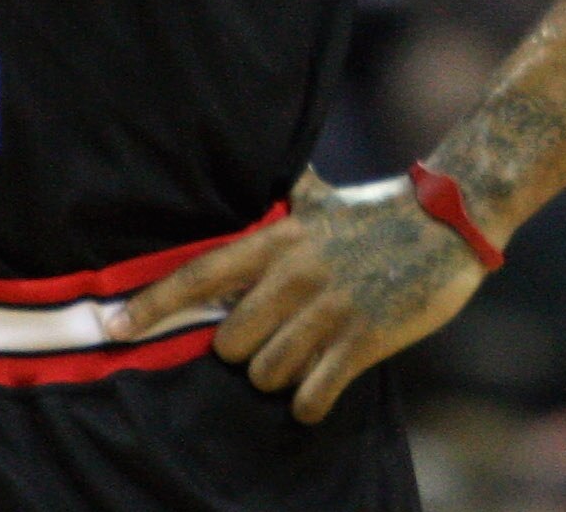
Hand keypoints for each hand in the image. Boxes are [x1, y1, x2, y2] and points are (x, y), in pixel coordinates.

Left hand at [105, 169, 481, 421]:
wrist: (451, 221)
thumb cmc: (381, 211)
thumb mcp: (321, 200)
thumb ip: (284, 198)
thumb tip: (254, 165)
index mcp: (279, 241)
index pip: (199, 275)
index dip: (152, 305)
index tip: (114, 328)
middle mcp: (295, 276)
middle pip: (230, 344)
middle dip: (245, 351)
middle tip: (273, 338)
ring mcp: (329, 310)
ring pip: (266, 374)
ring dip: (281, 376)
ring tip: (305, 356)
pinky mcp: (363, 340)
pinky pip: (311, 395)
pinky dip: (311, 400)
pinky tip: (322, 386)